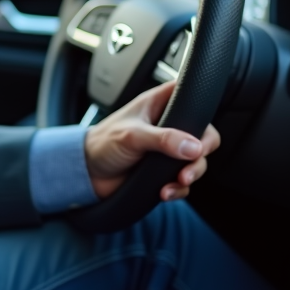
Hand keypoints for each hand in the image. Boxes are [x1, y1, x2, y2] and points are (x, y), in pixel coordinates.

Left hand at [83, 81, 220, 201]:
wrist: (87, 172)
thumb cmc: (103, 142)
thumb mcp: (132, 135)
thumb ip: (163, 138)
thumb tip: (194, 147)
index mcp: (159, 104)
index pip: (192, 97)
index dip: (202, 112)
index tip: (201, 133)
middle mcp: (168, 125)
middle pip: (202, 135)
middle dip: (201, 153)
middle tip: (190, 166)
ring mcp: (168, 149)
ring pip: (196, 160)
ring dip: (192, 174)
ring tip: (179, 181)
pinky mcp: (164, 171)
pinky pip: (184, 181)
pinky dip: (179, 189)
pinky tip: (166, 192)